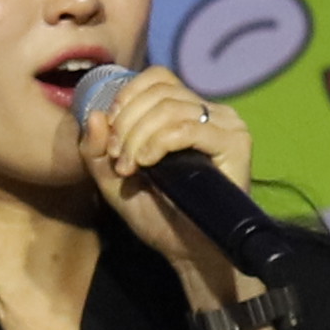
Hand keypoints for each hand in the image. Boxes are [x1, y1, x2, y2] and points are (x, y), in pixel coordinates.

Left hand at [82, 68, 268, 297]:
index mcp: (186, 111)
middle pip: (159, 91)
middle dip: (126, 124)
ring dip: (136, 137)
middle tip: (116, 158)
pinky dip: (157, 144)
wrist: (188, 251)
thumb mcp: (113, 179)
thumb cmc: (157, 216)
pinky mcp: (235, 142)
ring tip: (129, 169)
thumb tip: (94, 114)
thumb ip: (96, 149)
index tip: (110, 136)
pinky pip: (186, 128)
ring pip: (169, 108)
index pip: (156, 78)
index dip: (126, 98)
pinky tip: (146, 164)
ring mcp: (225, 124)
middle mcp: (210, 111)